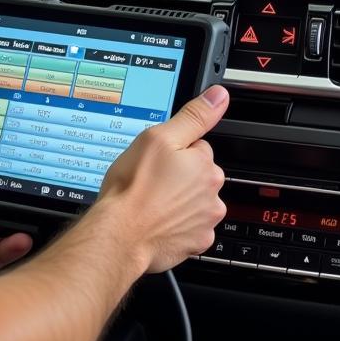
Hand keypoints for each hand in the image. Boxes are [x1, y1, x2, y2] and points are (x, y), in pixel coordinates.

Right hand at [96, 85, 228, 273]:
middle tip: (152, 181)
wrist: (120, 235)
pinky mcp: (195, 244)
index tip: (158, 160)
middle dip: (179, 177)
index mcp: (205, 166)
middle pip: (198, 176)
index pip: (198, 148)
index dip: (175, 152)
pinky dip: (176, 226)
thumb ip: (193, 117)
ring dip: (178, 202)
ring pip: (194, 202)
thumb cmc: (133, 188)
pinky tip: (157, 221)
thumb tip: (219, 96)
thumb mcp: (158, 138)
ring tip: (152, 202)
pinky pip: (189, 228)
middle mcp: (212, 195)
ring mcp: (205, 222)